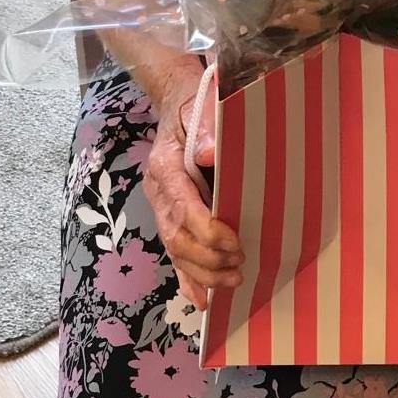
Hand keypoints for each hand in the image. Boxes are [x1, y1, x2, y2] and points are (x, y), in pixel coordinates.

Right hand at [142, 68, 243, 309]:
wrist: (180, 98)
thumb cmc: (197, 100)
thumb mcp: (202, 101)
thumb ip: (207, 123)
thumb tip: (211, 152)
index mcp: (165, 164)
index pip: (182, 207)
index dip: (207, 230)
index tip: (236, 242)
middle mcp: (158, 189)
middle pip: (176, 236)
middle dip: (207, 258)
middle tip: (240, 266)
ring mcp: (161, 203)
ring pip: (174, 249)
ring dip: (202, 272)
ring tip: (232, 281)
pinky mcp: (169, 213)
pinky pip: (174, 250)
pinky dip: (186, 276)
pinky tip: (202, 298)